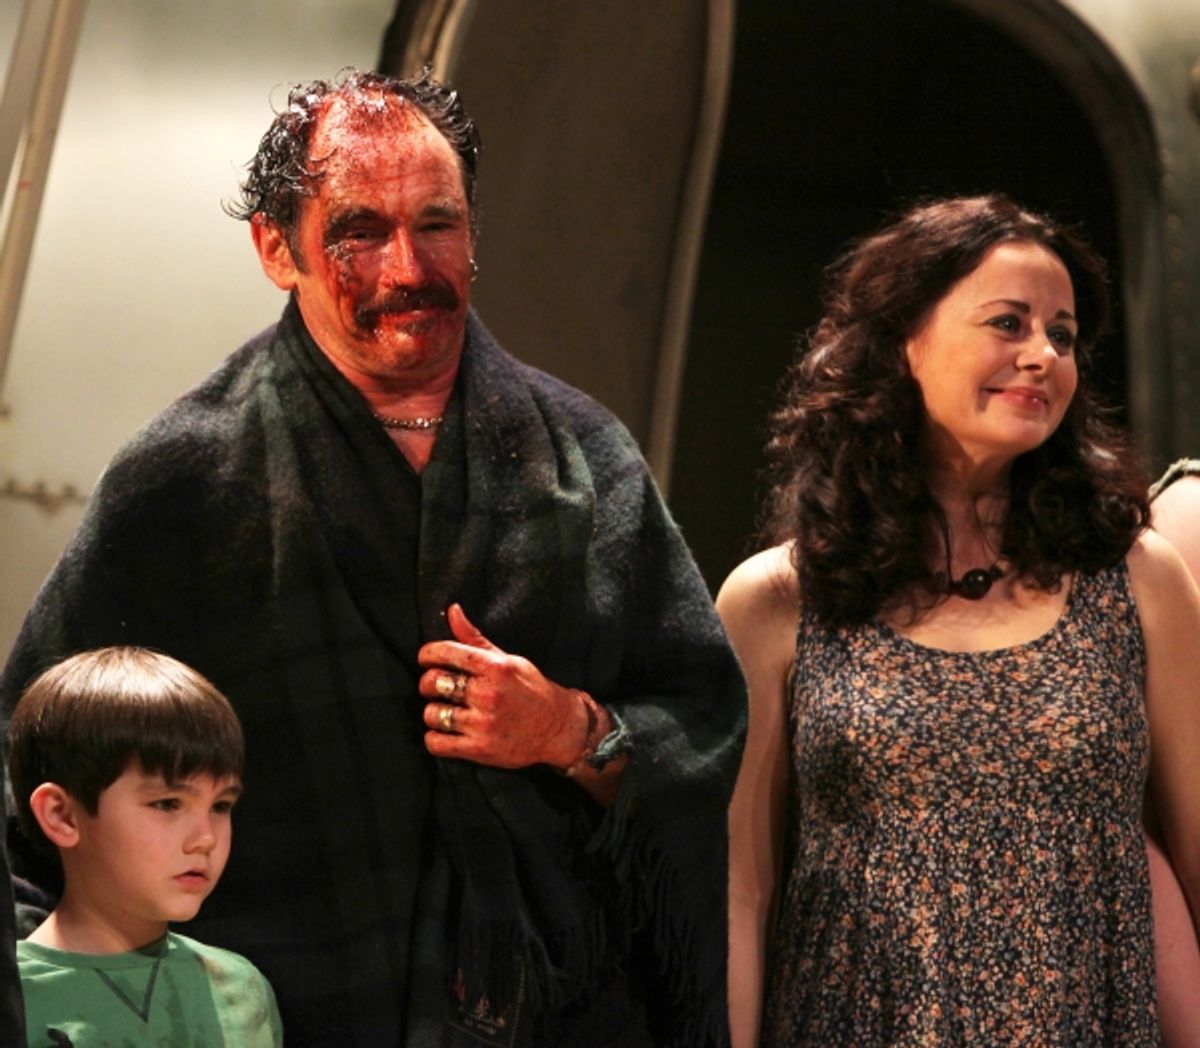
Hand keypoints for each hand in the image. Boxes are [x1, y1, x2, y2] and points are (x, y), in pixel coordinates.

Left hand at [417, 603, 589, 769]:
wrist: (558, 728)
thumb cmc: (531, 690)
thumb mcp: (507, 659)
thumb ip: (475, 638)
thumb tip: (453, 610)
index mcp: (495, 667)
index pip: (445, 652)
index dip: (428, 654)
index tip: (427, 659)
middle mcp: (488, 694)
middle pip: (433, 682)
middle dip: (429, 683)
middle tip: (437, 687)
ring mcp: (483, 723)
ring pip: (432, 713)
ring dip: (434, 712)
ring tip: (445, 710)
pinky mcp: (479, 749)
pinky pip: (436, 743)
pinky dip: (435, 738)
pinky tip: (447, 732)